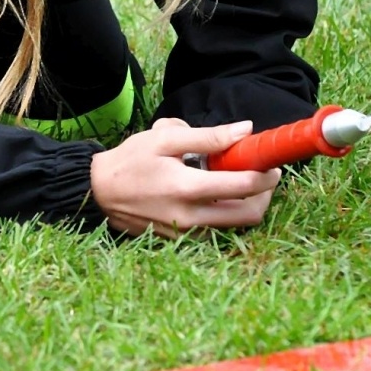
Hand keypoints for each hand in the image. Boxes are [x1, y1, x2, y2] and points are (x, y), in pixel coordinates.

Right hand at [89, 118, 281, 237]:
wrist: (99, 193)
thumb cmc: (131, 161)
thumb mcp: (165, 139)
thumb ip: (208, 136)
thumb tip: (245, 130)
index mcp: (188, 189)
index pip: (244, 187)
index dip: (266, 174)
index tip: (271, 162)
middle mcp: (191, 217)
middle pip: (250, 215)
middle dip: (265, 195)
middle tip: (263, 174)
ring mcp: (187, 234)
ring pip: (235, 225)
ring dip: (247, 204)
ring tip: (238, 181)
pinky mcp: (182, 241)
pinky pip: (216, 229)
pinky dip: (225, 213)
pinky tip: (214, 194)